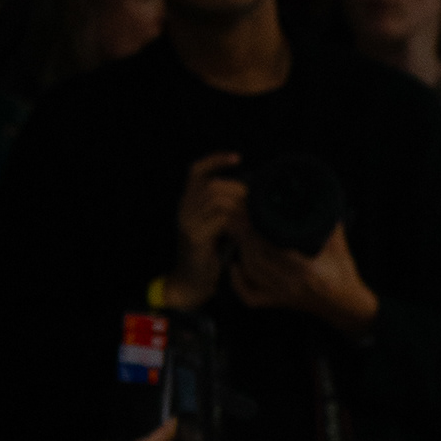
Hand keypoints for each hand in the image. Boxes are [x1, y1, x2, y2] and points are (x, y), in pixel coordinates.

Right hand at [166, 151, 247, 309]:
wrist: (192, 282)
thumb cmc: (210, 255)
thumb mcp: (218, 227)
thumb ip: (227, 209)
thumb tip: (254, 195)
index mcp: (189, 201)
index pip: (197, 171)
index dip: (216, 160)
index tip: (238, 157)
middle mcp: (184, 207)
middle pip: (213, 185)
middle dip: (238, 191)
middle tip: (256, 205)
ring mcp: (187, 222)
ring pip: (216, 200)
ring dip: (240, 207)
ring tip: (254, 219)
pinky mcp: (194, 237)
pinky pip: (219, 220)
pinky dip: (237, 223)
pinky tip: (247, 230)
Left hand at [230, 217, 378, 333]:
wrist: (346, 305)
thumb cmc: (343, 275)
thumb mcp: (339, 246)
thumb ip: (328, 223)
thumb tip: (317, 198)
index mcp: (308, 270)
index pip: (274, 248)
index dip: (258, 230)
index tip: (252, 214)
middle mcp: (292, 284)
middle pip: (257, 257)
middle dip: (245, 236)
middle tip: (240, 218)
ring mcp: (282, 295)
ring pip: (251, 271)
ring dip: (241, 250)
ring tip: (239, 233)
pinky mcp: (277, 302)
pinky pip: (250, 296)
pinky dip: (238, 282)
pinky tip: (235, 266)